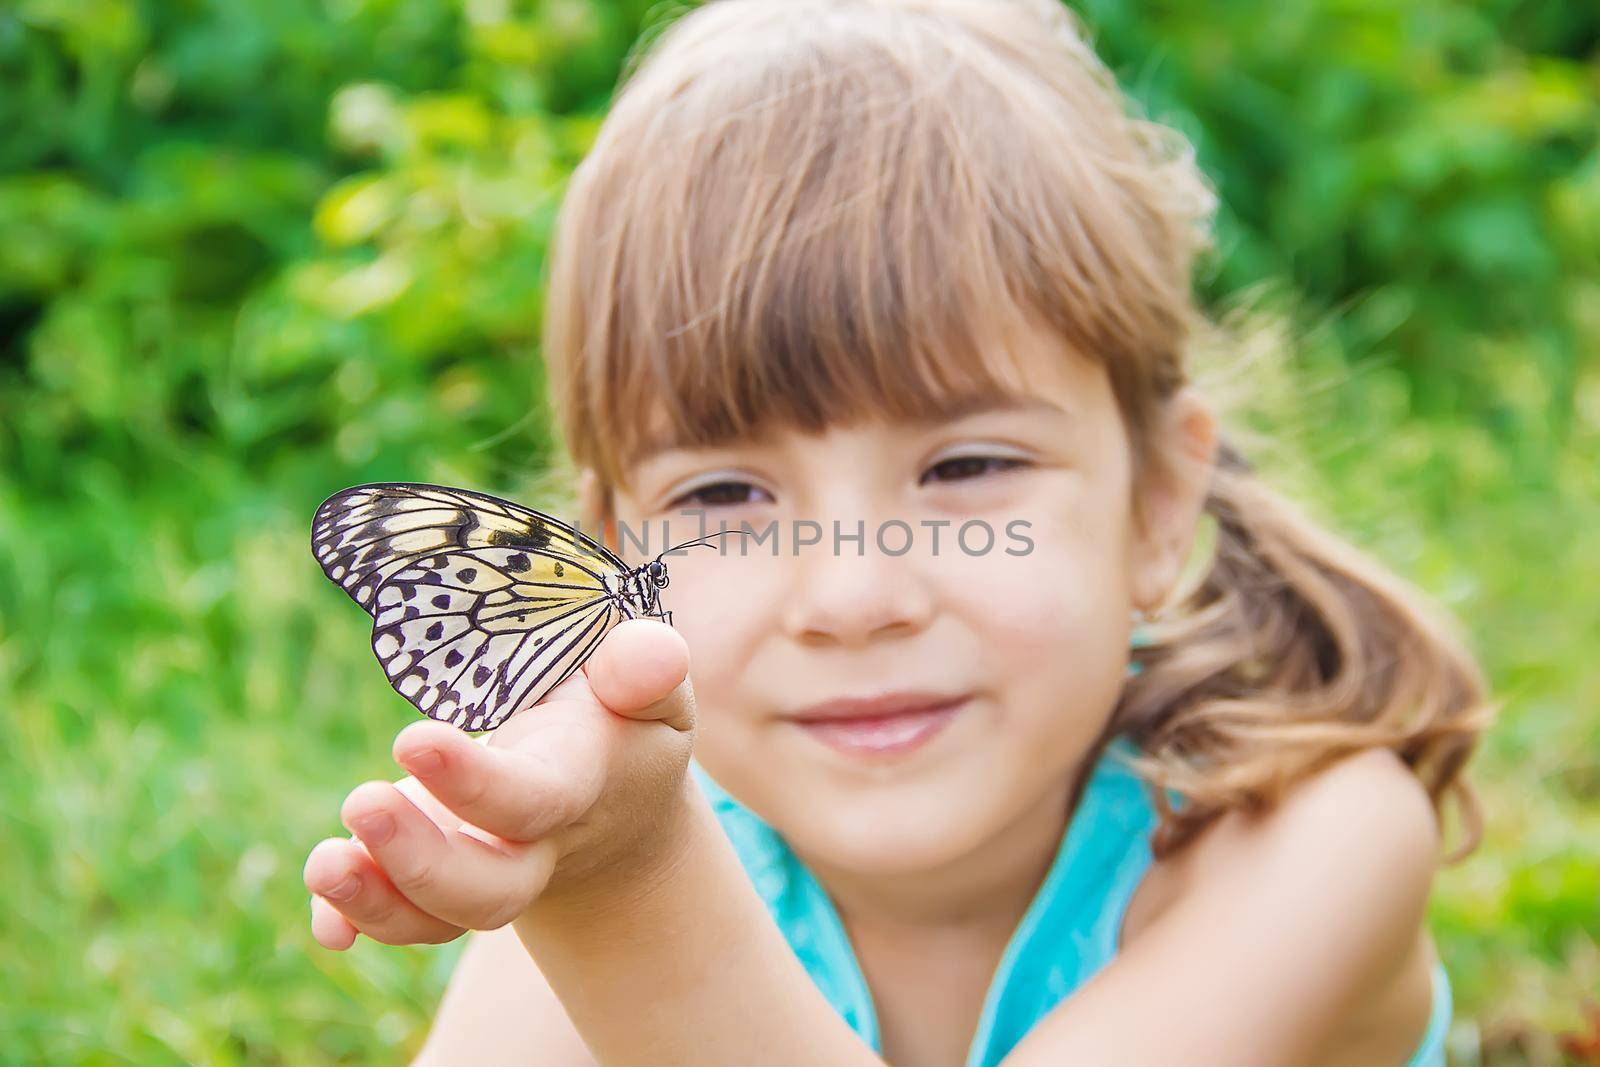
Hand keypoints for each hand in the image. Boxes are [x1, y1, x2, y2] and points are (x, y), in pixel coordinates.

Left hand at [302, 618, 696, 948]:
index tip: (410, 740)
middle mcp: (532, 846)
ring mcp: (483, 868)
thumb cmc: (623, 718)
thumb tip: (650, 657)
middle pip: (489, 891)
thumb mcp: (648, 683)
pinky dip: (359, 920)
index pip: (532, 799)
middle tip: (361, 803)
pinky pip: (405, 920)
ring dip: (377, 899)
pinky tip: (325, 915)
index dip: (473, 785)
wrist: (618, 800)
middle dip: (422, 863)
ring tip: (326, 862)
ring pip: (438, 916)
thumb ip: (647, 665)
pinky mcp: (438, 875)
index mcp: (579, 787)